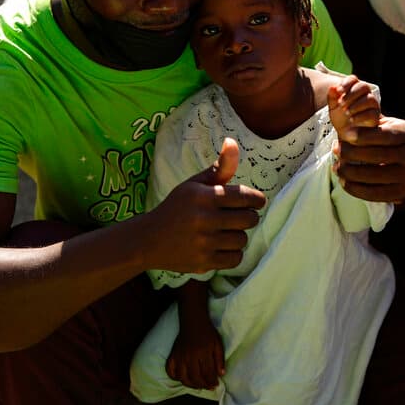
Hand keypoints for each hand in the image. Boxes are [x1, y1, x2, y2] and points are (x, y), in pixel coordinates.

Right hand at [144, 138, 265, 273]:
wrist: (148, 240)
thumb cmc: (177, 208)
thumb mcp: (194, 185)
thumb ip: (219, 167)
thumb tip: (233, 142)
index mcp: (203, 196)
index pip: (245, 196)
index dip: (256, 199)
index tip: (256, 202)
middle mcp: (204, 219)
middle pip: (249, 219)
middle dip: (248, 217)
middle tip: (240, 216)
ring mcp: (203, 243)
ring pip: (242, 240)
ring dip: (238, 235)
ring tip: (226, 231)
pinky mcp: (203, 262)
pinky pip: (236, 259)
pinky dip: (233, 253)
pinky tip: (221, 246)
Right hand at [167, 315, 224, 389]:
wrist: (193, 321)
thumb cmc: (207, 333)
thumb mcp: (218, 344)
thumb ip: (220, 360)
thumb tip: (221, 375)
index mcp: (202, 352)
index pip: (207, 373)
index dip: (212, 382)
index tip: (216, 385)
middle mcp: (189, 356)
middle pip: (195, 378)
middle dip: (203, 385)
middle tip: (209, 387)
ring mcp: (179, 357)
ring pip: (183, 378)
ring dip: (191, 385)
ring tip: (198, 385)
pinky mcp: (172, 356)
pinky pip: (170, 371)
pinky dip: (175, 378)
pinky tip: (183, 378)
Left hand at [328, 74, 381, 134]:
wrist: (345, 133)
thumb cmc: (340, 117)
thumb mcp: (333, 107)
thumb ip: (332, 97)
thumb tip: (332, 87)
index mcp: (354, 89)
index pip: (353, 79)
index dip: (347, 83)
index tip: (339, 91)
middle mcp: (365, 95)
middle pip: (363, 86)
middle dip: (351, 94)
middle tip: (341, 104)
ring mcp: (372, 105)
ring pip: (370, 99)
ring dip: (356, 105)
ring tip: (346, 112)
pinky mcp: (375, 117)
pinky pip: (372, 113)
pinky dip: (360, 116)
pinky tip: (351, 120)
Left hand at [334, 115, 404, 203]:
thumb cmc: (387, 140)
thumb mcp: (384, 126)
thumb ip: (369, 123)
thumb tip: (348, 121)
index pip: (386, 135)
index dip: (364, 136)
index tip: (344, 134)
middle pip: (380, 156)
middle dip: (353, 153)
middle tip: (335, 150)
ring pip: (377, 176)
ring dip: (352, 173)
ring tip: (336, 167)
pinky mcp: (403, 193)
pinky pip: (377, 194)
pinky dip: (357, 189)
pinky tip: (344, 182)